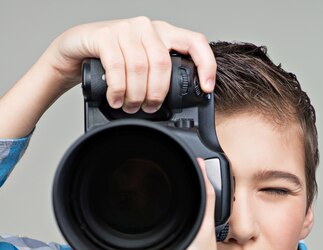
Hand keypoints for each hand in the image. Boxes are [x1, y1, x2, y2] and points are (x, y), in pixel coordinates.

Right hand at [0, 17, 215, 137]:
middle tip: (148, 109)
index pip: (195, 42)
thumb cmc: (112, 65)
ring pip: (140, 67)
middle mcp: (147, 27)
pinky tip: (115, 99)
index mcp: (163, 35)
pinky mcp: (105, 35)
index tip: (206, 88)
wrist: (76, 52)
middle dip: (157, 94)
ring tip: (129, 107)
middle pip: (163, 64)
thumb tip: (179, 109)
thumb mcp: (141, 71)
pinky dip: (118, 89)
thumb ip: (159, 79)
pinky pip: (117, 66)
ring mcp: (126, 28)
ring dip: (135, 95)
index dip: (205, 65)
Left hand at [75, 159, 219, 249]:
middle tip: (99, 201)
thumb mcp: (205, 245)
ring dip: (91, 235)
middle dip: (95, 217)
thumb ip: (204, 204)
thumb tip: (200, 172)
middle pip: (94, 237)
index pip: (112, 229)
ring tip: (98, 221)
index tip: (100, 195)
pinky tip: (104, 245)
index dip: (100, 207)